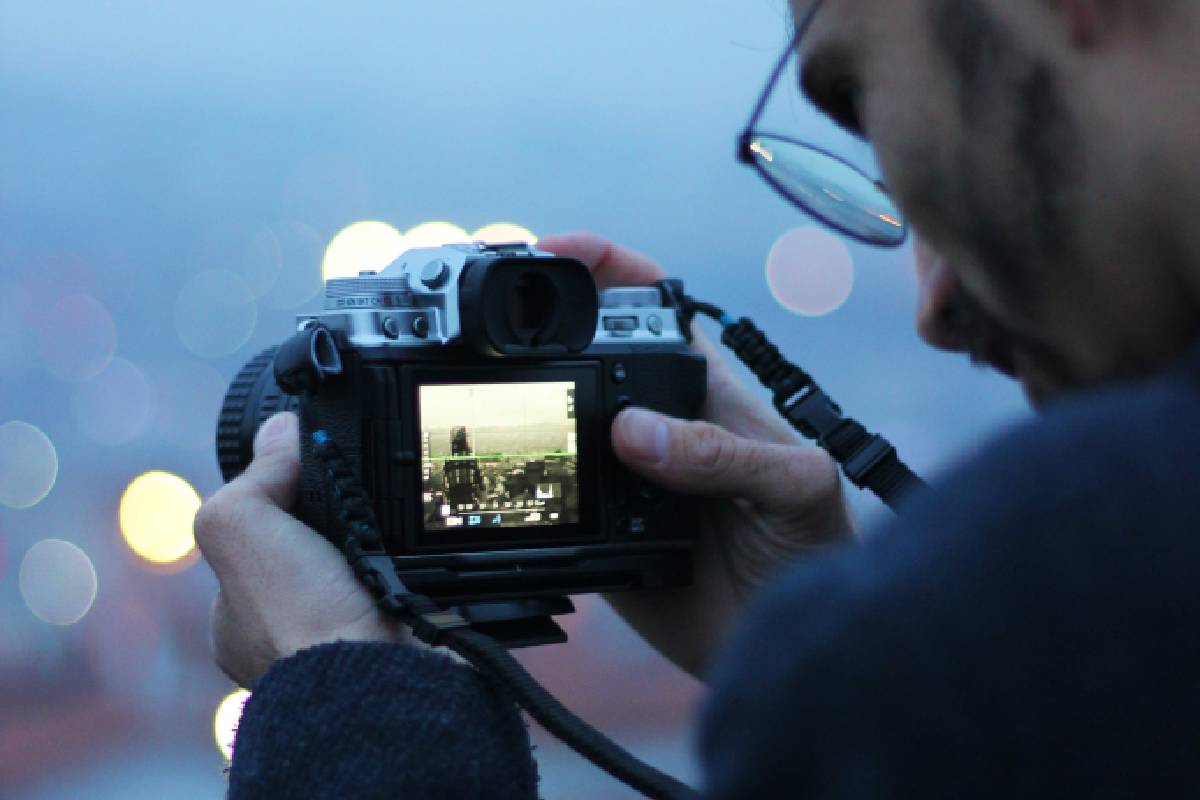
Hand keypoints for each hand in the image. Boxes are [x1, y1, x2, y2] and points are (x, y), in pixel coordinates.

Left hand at [195, 412, 402, 687]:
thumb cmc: (298, 620)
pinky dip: (421, 572)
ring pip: (370, 572)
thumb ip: (249, 479)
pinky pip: (414, 591)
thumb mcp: (237, 527)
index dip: (282, 497)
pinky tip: (425, 557)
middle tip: (364, 498)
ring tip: (401, 525)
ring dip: (387, 548)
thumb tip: (279, 435)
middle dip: (339, 527)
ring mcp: (351, 643)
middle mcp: (293, 635)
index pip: (259, 538)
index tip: (310, 470)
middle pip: (318, 554)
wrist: (375, 683)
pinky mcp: (404, 645)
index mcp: (243, 616)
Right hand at [539, 232, 854, 676]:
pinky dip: (522, 486)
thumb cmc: (812, 548)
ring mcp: (622, 473)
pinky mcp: (597, 528)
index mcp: (704, 388)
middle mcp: (656, 421)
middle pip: (588, 356)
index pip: (652, 304)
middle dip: (542, 331)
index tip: (559, 251)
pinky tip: (501, 481)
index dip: (607, 267)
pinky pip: (551, 497)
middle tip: (499, 327)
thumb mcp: (794, 488)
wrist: (785, 637)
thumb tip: (636, 434)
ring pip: (559, 422)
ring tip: (486, 396)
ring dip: (524, 406)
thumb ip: (729, 455)